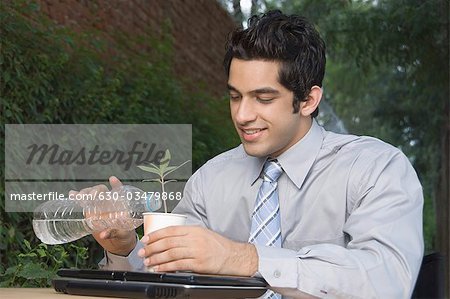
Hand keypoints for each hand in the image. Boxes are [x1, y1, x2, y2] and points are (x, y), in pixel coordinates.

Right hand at [69, 176, 136, 255]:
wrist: (117, 242)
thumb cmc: (124, 235)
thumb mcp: (122, 234)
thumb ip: (113, 232)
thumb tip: (103, 235)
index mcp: (120, 204)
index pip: (119, 191)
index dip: (116, 184)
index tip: (112, 179)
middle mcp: (109, 202)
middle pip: (102, 190)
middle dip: (95, 191)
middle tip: (90, 197)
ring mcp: (98, 206)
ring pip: (91, 194)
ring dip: (85, 193)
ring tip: (78, 196)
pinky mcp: (90, 211)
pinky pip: (84, 202)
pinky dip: (77, 197)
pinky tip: (72, 194)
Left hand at [138, 226, 257, 275]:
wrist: (234, 257)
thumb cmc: (219, 246)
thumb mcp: (203, 234)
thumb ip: (188, 235)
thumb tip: (168, 239)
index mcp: (194, 230)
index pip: (170, 230)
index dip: (156, 234)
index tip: (146, 239)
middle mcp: (195, 239)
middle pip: (168, 242)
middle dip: (152, 247)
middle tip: (143, 252)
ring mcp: (197, 251)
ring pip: (171, 253)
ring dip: (156, 258)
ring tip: (148, 262)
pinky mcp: (199, 264)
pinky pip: (178, 265)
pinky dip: (166, 267)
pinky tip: (159, 268)